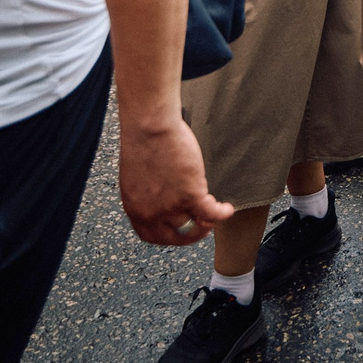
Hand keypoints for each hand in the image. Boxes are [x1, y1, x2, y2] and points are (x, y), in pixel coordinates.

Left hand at [117, 120, 234, 246]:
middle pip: (174, 235)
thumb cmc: (141, 140)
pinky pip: (211, 213)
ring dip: (207, 220)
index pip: (150, 235)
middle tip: (202, 229)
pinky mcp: (190, 194)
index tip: (178, 232)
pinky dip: (222, 213)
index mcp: (135, 207)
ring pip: (194, 224)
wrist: (149, 126)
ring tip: (216, 210)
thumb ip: (148, 192)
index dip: (166, 236)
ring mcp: (171, 206)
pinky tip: (228, 209)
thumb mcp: (138, 175)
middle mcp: (151, 213)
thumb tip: (161, 195)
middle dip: (190, 235)